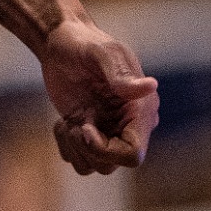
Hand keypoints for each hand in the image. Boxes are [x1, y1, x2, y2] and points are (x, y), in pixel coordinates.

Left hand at [40, 19, 158, 175]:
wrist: (59, 42)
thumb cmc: (81, 42)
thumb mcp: (99, 53)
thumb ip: (120, 74)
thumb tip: (151, 86)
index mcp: (140, 109)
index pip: (133, 155)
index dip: (106, 151)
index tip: (84, 128)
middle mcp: (129, 124)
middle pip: (112, 165)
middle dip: (86, 149)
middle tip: (74, 124)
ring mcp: (108, 131)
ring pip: (96, 167)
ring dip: (75, 149)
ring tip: (67, 123)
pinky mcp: (89, 133)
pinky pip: (80, 160)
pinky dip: (66, 148)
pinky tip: (63, 122)